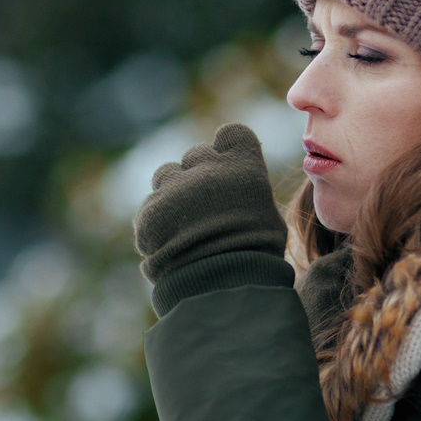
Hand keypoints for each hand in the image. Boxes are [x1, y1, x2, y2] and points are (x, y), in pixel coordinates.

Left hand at [133, 123, 288, 284]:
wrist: (220, 286)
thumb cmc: (256, 255)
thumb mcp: (270, 219)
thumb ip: (252, 195)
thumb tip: (244, 193)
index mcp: (242, 164)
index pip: (231, 134)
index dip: (227, 149)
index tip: (228, 167)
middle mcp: (206, 167)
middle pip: (196, 155)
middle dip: (199, 174)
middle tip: (206, 207)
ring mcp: (175, 186)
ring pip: (166, 174)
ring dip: (173, 192)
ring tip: (185, 225)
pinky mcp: (150, 209)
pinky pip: (151, 207)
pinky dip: (157, 222)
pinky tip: (171, 245)